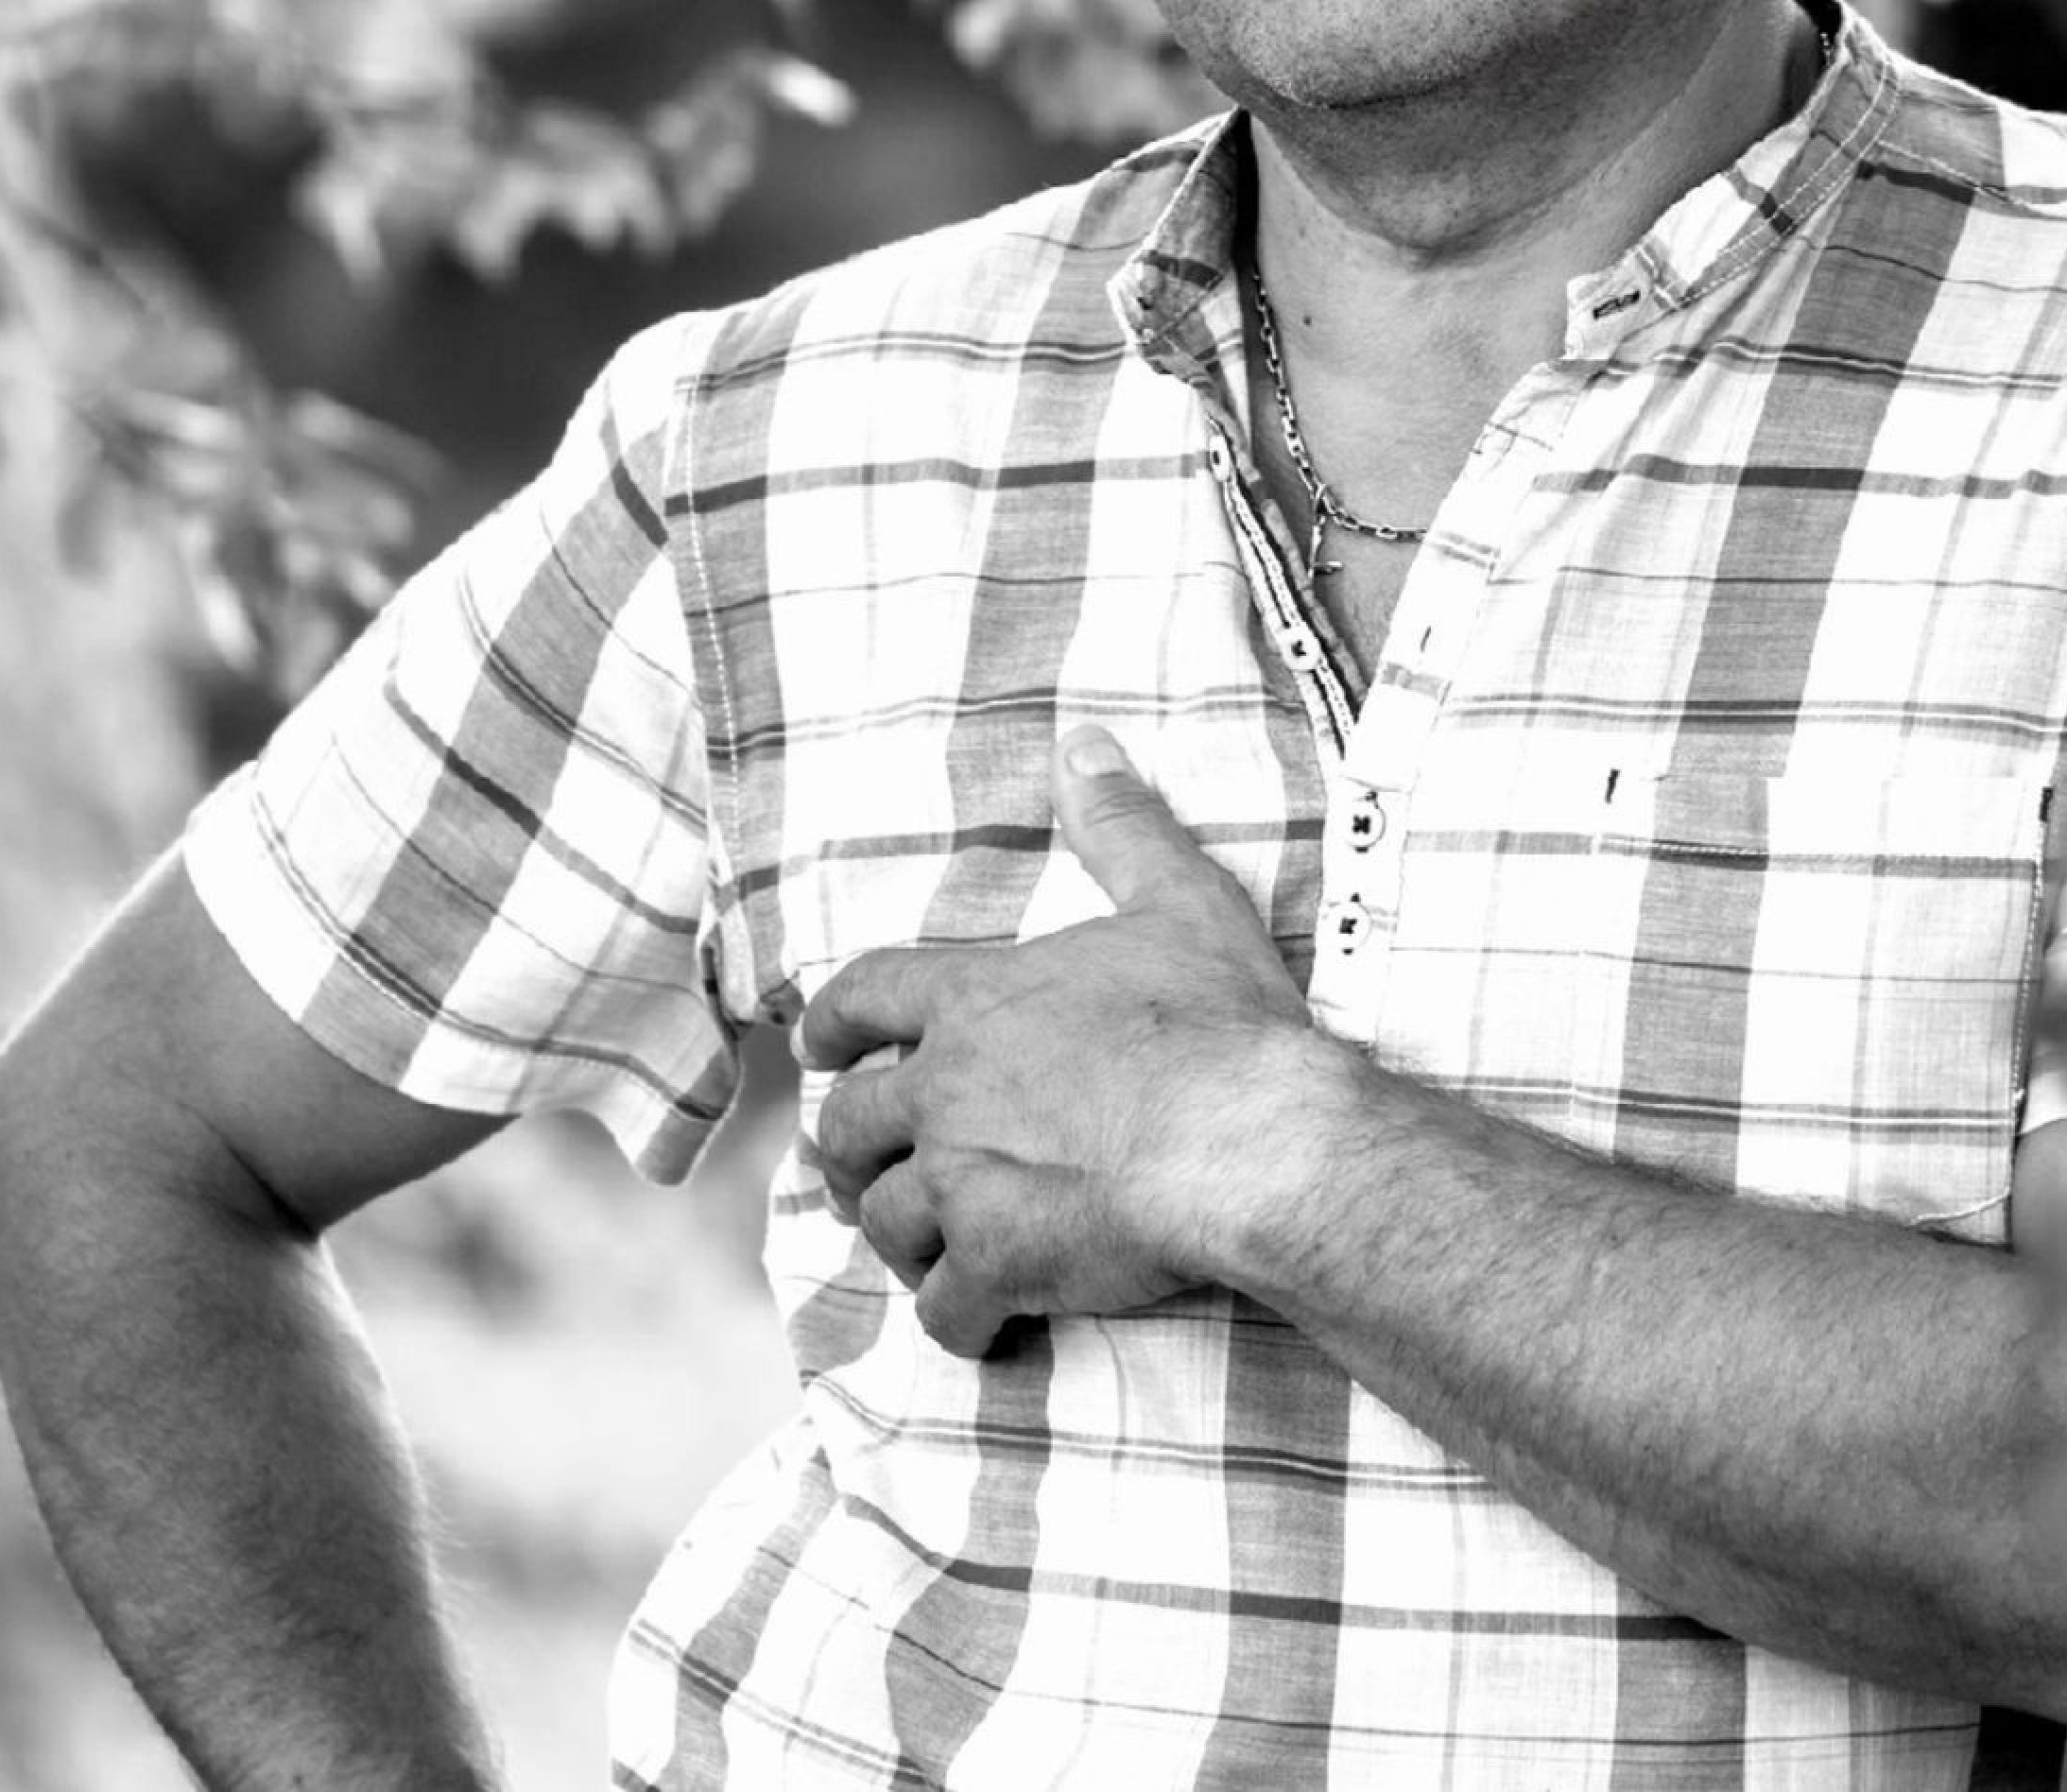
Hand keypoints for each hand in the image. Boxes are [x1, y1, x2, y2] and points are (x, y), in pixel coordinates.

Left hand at [802, 728, 1328, 1355]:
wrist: (1251, 1138)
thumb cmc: (1220, 1021)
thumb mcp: (1178, 899)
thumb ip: (1121, 824)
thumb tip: (1084, 743)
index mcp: (980, 1001)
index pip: (868, 996)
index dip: (834, 1022)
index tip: (815, 1046)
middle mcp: (949, 1090)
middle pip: (852, 1122)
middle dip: (846, 1146)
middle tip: (854, 1166)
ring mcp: (963, 1181)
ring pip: (887, 1219)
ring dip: (898, 1236)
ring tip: (922, 1250)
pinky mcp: (996, 1262)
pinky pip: (944, 1308)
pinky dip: (955, 1319)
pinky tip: (981, 1323)